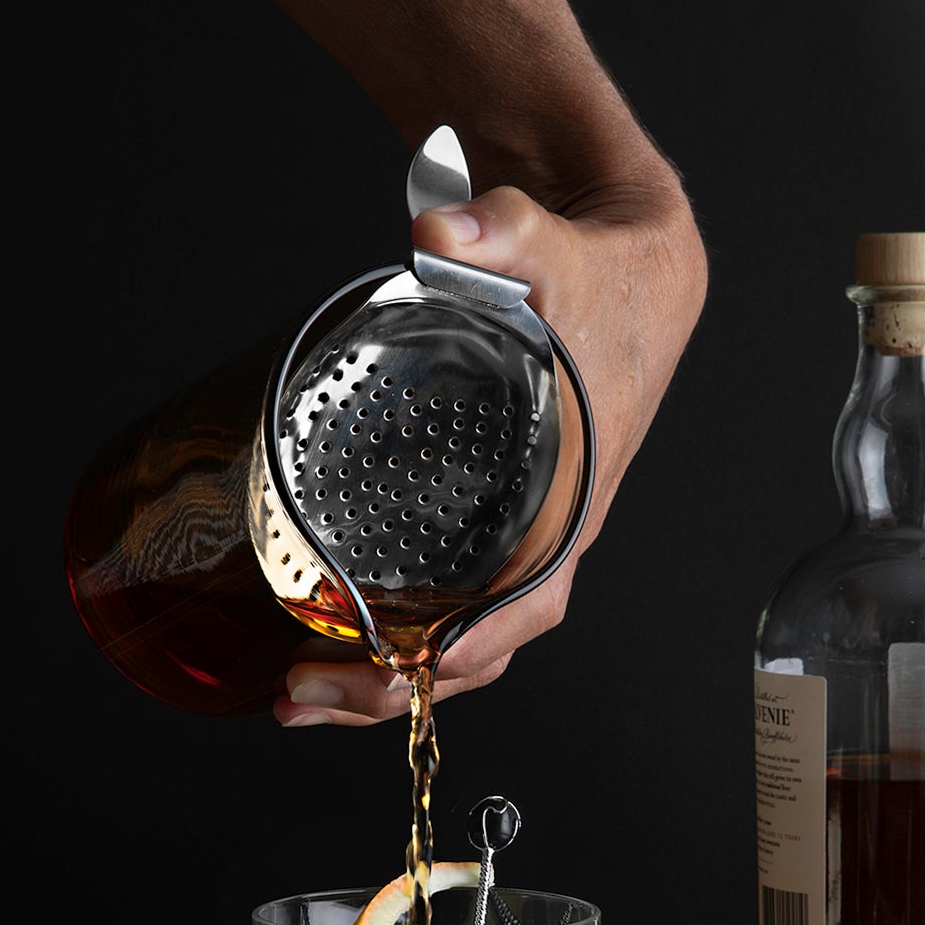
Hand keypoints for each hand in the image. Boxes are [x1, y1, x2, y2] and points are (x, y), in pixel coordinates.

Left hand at [276, 162, 706, 724]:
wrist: (631, 276)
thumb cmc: (605, 283)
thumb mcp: (557, 252)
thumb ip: (505, 233)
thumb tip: (442, 230)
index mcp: (567, 507)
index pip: (518, 613)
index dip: (453, 655)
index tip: (385, 675)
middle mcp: (540, 541)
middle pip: (467, 654)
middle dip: (383, 690)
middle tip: (296, 694)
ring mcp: (508, 540)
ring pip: (446, 641)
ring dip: (373, 677)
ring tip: (293, 692)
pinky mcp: (479, 525)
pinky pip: (435, 603)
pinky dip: (381, 633)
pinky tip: (321, 637)